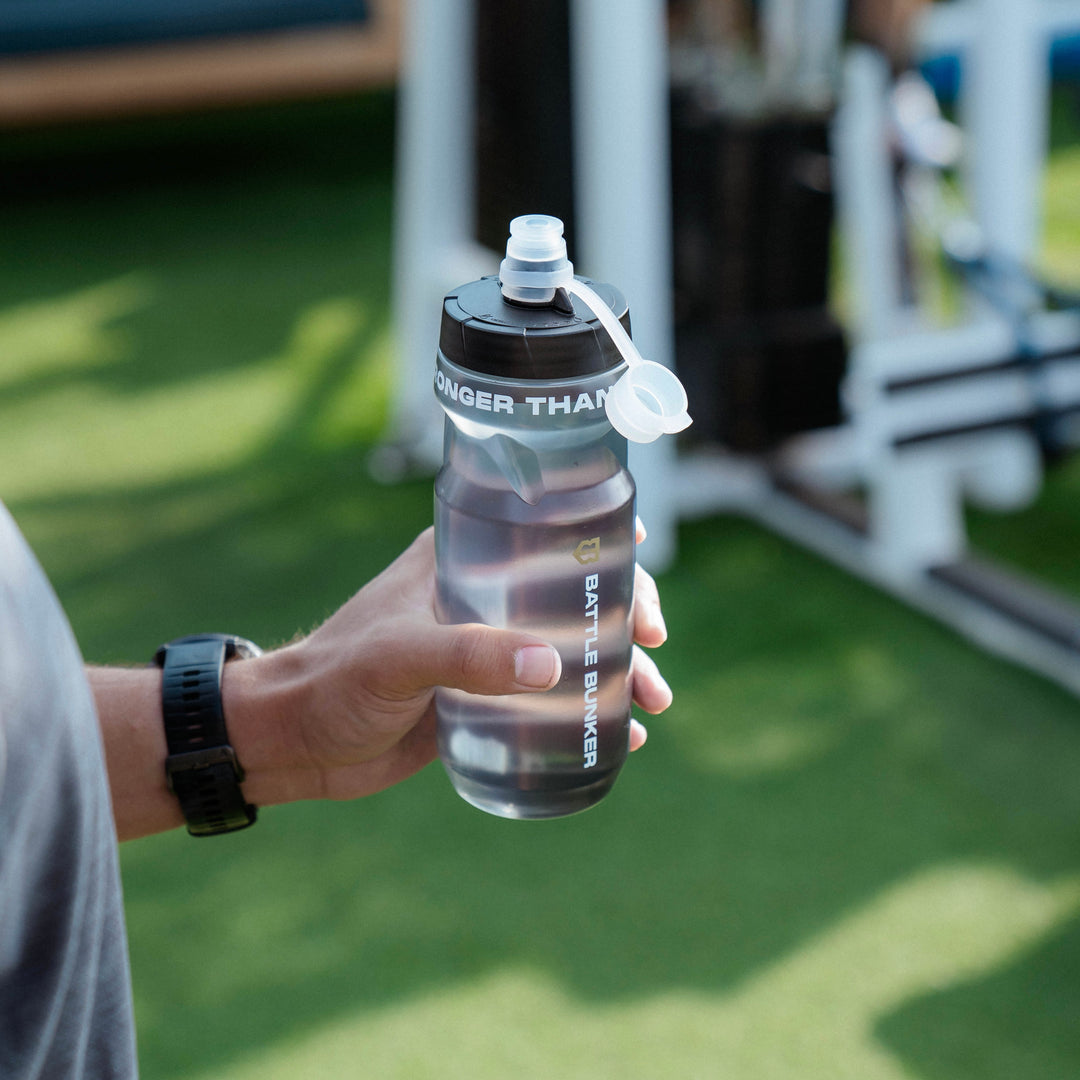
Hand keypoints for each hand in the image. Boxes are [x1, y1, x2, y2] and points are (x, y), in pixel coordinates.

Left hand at [229, 522, 671, 807]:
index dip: (602, 551)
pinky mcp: (484, 699)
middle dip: (622, 617)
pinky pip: (548, 699)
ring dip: (615, 671)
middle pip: (571, 593)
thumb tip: (552, 666)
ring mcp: (486, 650)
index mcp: (461, 561)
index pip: (545, 536)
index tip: (641, 577)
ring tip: (652, 706)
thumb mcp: (399, 658)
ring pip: (569, 648)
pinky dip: (587, 712)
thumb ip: (469, 658)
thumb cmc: (334, 680)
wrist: (294, 740)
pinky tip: (621, 737)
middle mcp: (481, 598)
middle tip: (652, 650)